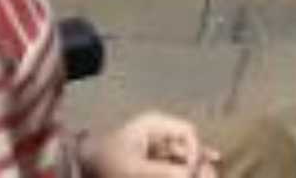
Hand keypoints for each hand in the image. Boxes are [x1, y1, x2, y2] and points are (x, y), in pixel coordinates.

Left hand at [80, 114, 218, 176]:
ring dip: (192, 168)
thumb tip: (190, 175)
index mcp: (156, 124)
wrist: (84, 166)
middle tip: (211, 175)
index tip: (192, 172)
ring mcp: (157, 147)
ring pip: (183, 158)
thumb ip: (164, 172)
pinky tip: (192, 174)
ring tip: (207, 175)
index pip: (188, 132)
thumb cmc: (107, 161)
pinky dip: (182, 170)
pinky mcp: (153, 161)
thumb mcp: (136, 168)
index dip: (195, 151)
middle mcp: (160, 131)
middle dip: (198, 162)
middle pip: (189, 146)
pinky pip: (174, 165)